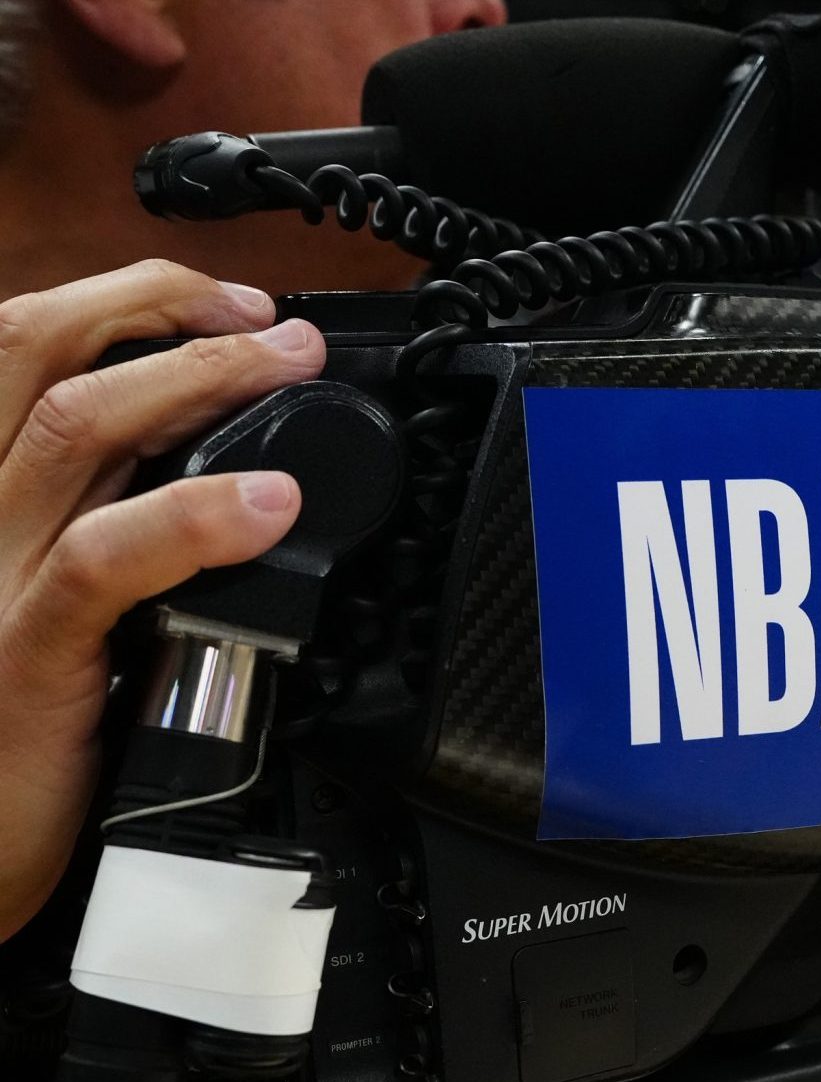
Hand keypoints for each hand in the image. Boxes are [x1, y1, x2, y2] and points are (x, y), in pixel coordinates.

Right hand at [0, 261, 324, 941]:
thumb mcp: (60, 586)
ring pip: (73, 429)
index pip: (23, 346)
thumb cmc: (18, 714)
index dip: (129, 302)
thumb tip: (223, 452)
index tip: (232, 304)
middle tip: (279, 325)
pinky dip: (191, 518)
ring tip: (288, 369)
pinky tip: (268, 503)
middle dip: (165, 311)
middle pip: (33, 351)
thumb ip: (110, 511)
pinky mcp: (26, 654)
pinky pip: (100, 559)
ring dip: (196, 381)